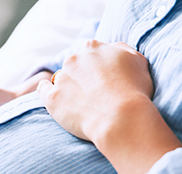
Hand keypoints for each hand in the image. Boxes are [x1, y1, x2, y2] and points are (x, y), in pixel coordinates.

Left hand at [38, 41, 181, 173]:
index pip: (91, 53)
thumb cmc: (134, 92)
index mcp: (93, 47)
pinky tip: (51, 95)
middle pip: (75, 65)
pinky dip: (46, 90)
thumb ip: (123, 51)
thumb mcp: (138, 62)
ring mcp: (61, 78)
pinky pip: (43, 89)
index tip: (102, 79)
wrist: (120, 119)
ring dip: (68, 87)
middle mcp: (74, 59)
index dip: (97, 67)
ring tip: (80, 103)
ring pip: (61, 78)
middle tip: (93, 94)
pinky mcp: (53, 98)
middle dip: (82, 76)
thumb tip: (114, 50)